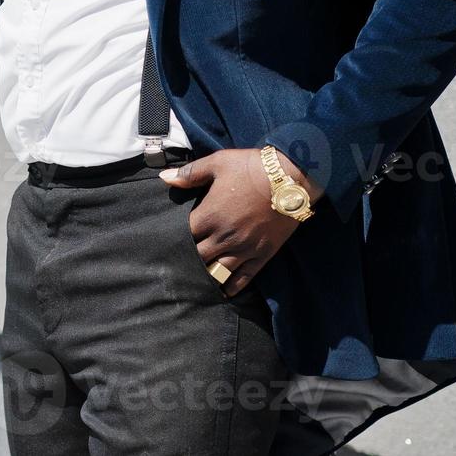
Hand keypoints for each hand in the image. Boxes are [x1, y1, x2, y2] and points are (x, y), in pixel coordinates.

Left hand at [158, 148, 315, 296]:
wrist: (291, 178)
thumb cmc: (251, 167)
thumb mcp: (217, 163)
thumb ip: (190, 174)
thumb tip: (164, 178)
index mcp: (209, 216)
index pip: (182, 235)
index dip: (174, 238)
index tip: (168, 240)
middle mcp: (224, 237)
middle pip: (197, 257)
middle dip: (187, 259)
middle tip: (179, 262)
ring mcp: (243, 248)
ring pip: (217, 271)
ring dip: (206, 275)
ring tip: (197, 280)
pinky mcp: (262, 255)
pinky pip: (244, 278)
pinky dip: (232, 286)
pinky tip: (224, 292)